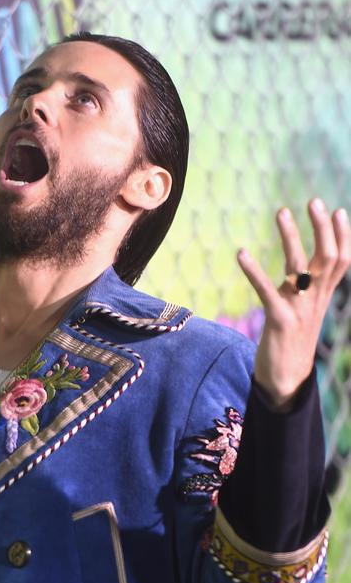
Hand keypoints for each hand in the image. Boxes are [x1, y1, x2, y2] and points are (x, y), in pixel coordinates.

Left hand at [237, 198, 350, 409]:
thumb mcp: (305, 310)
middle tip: (313, 200)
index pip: (341, 261)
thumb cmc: (292, 342)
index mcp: (322, 296)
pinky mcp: (280, 321)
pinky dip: (254, 271)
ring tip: (281, 211)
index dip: (343, 236)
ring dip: (290, 237)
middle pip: (327, 257)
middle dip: (322, 227)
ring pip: (300, 267)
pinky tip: (241, 253)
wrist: (286, 381)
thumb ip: (306, 287)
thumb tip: (302, 265)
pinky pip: (268, 291)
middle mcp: (315, 299)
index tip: (337, 210)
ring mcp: (300, 310)